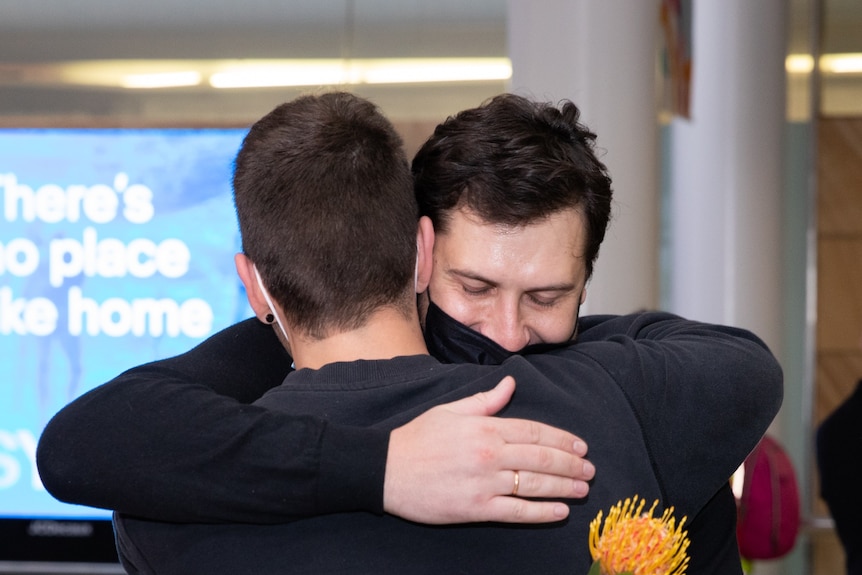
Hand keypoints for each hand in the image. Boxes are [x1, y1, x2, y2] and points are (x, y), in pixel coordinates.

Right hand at [384, 375, 593, 523]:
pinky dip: (541, 512)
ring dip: (564, 487)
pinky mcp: (476, 508)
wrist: (386, 470)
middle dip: (570, 464)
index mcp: (485, 428)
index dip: (562, 440)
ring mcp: (485, 483)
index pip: (535, 432)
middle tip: (590, 469)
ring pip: (534, 485)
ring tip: (582, 488)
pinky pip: (517, 512)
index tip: (581, 446)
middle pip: (541, 459)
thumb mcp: (450, 411)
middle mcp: (490, 454)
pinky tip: (560, 511)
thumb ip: (485, 401)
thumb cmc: (417, 438)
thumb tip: (511, 383)